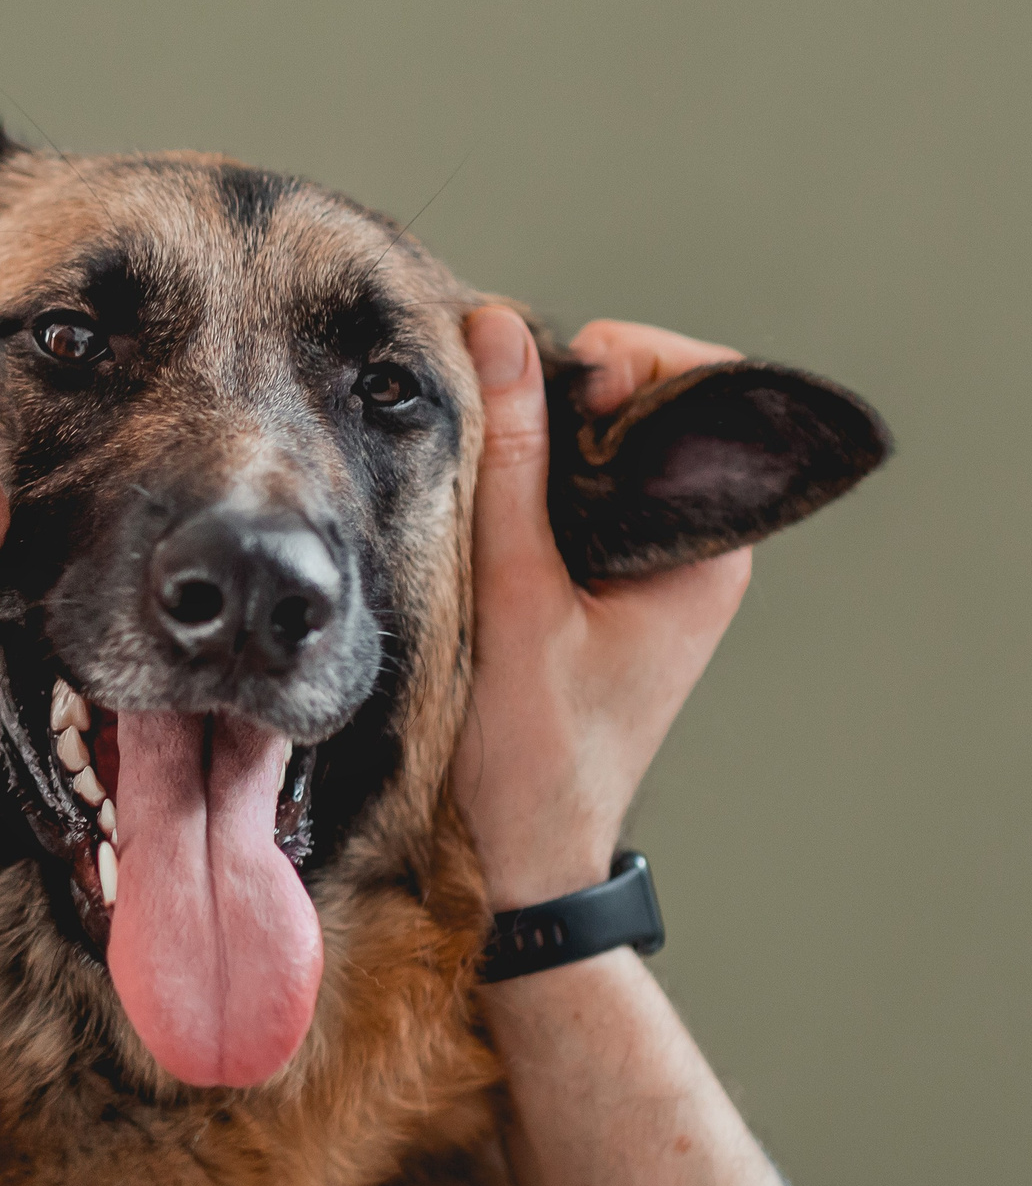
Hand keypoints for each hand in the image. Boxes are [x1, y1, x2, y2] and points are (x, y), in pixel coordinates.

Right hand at [456, 310, 753, 908]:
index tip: (543, 389)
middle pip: (638, 404)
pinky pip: (569, 490)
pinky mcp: (604, 578)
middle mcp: (693, 541)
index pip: (694, 385)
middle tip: (489, 437)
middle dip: (561, 396)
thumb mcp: (513, 592)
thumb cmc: (535, 750)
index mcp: (709, 543)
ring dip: (532, 443)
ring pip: (595, 446)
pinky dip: (522, 483)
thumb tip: (497, 334)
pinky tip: (477, 509)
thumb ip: (507, 460)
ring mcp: (648, 559)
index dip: (618, 364)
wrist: (526, 852)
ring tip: (476, 477)